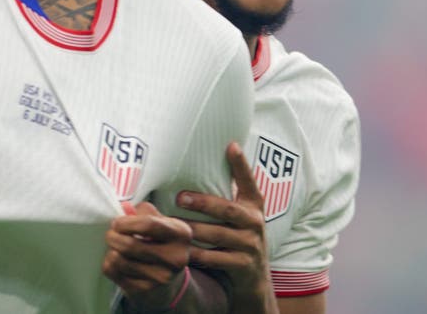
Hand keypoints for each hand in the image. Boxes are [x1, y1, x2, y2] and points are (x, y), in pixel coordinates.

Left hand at [103, 201, 192, 310]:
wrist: (168, 281)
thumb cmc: (161, 243)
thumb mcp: (162, 223)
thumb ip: (144, 211)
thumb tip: (124, 208)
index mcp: (181, 234)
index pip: (148, 225)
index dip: (126, 222)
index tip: (117, 222)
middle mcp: (175, 258)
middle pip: (130, 245)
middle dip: (113, 236)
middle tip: (111, 234)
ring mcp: (160, 277)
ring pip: (119, 260)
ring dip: (111, 250)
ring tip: (115, 247)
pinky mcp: (145, 290)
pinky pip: (114, 272)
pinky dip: (109, 263)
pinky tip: (117, 260)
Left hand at [178, 142, 277, 312]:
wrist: (254, 280)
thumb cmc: (238, 239)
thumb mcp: (240, 216)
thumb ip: (226, 196)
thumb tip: (202, 166)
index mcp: (254, 206)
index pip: (248, 182)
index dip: (241, 164)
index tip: (231, 146)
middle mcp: (255, 222)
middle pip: (227, 209)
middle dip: (203, 203)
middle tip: (180, 198)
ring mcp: (251, 245)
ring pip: (218, 235)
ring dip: (193, 229)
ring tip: (171, 225)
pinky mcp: (243, 265)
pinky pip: (215, 258)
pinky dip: (196, 254)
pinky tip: (180, 250)